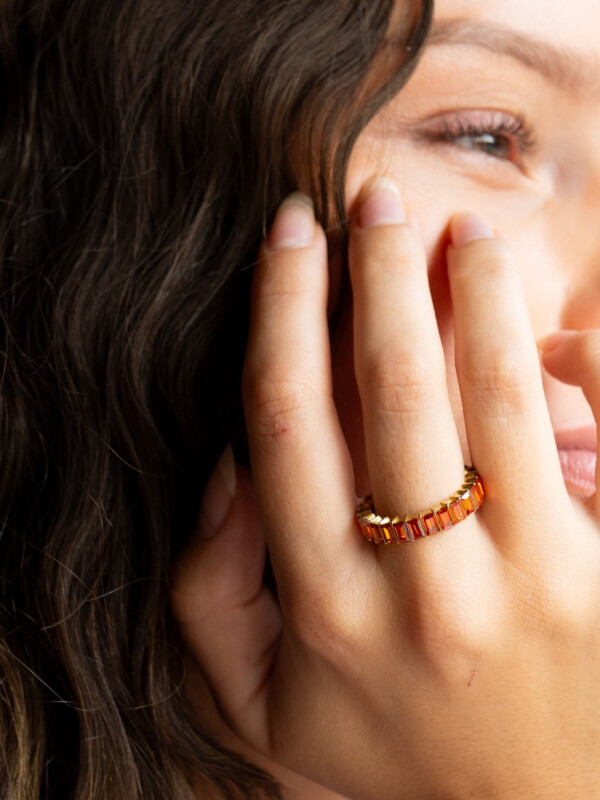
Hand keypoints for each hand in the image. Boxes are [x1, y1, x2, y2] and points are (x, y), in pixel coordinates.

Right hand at [171, 183, 599, 798]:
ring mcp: (524, 585)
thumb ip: (207, 591)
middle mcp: (418, 589)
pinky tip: (550, 321)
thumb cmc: (393, 746)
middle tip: (372, 199)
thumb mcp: (260, 701)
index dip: (282, 308)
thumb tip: (224, 463)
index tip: (289, 238)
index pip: (286, 417)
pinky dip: (574, 357)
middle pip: (386, 385)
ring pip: (490, 393)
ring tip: (461, 231)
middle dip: (375, 271)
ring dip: (471, 291)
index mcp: (324, 605)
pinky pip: (594, 433)